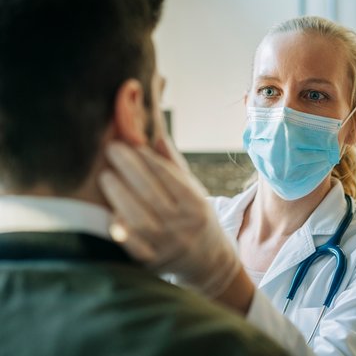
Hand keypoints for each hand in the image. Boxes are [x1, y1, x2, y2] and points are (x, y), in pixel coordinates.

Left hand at [98, 139, 241, 297]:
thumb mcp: (193, 190)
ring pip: (139, 219)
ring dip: (119, 195)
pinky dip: (120, 228)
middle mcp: (183, 225)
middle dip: (129, 168)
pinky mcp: (151, 263)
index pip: (169, 177)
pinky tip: (109, 211)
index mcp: (195, 205)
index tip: (129, 142)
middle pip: (151, 194)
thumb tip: (153, 135)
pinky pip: (132, 246)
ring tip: (105, 176)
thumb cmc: (195, 217)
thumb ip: (173, 165)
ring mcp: (166, 245)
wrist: (208, 261)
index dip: (147, 158)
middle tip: (112, 149)